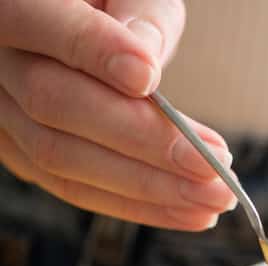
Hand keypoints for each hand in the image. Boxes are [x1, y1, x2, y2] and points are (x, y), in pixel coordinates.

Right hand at [0, 0, 234, 229]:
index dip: (94, 52)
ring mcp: (3, 112)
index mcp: (14, 3)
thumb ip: (141, 14)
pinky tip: (191, 211)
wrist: (88, 23)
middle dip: (143, 141)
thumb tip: (144, 64)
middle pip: (54, 105)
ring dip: (148, 186)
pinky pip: (74, 188)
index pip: (41, 23)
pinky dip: (136, 204)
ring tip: (215, 196)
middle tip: (213, 164)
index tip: (148, 78)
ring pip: (62, 157)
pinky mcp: (24, 153)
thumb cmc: (117, 5)